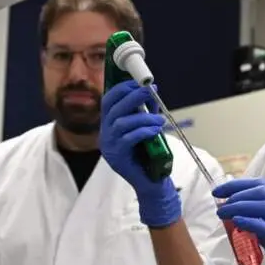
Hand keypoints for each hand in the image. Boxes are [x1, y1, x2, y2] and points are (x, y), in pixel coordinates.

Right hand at [100, 82, 181, 226]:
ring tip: (160, 119)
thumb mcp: (147, 127)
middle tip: (150, 91)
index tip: (139, 82)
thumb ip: (146, 111)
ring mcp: (108, 146)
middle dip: (133, 96)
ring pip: (122, 123)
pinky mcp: (116, 157)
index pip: (108, 101)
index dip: (122, 89)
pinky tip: (155, 131)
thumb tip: (151, 91)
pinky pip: (128, 139)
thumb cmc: (149, 153)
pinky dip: (143, 131)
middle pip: (113, 108)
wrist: (150, 181)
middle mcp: (105, 133)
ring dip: (143, 117)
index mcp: (109, 124)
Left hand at [215, 178, 264, 264]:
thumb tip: (238, 219)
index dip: (240, 185)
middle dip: (235, 191)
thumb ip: (262, 226)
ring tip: (222, 211)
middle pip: (261, 191)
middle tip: (217, 197)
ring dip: (238, 205)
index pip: (263, 186)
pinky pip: (264, 224)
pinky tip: (235, 221)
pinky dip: (248, 220)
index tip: (221, 190)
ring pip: (262, 204)